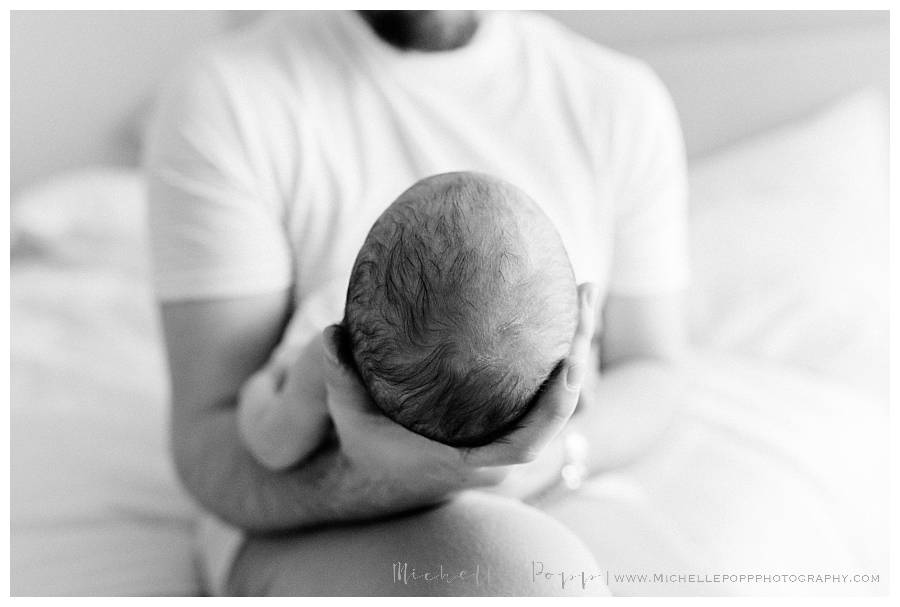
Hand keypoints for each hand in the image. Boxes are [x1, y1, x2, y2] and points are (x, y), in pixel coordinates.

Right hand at [321, 282, 600, 504]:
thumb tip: (328, 334)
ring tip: (586, 296)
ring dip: (577, 353)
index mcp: (470, 460)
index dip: (553, 409)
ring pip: (560, 404)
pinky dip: (561, 360)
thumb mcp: (349, 413)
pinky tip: (566, 316)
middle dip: (579, 363)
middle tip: (587, 303)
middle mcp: (499, 456)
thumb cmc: (370, 443)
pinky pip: (547, 396)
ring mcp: (508, 441)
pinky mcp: (510, 425)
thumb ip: (338, 377)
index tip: (569, 364)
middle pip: (558, 416)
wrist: (384, 470)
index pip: (526, 444)